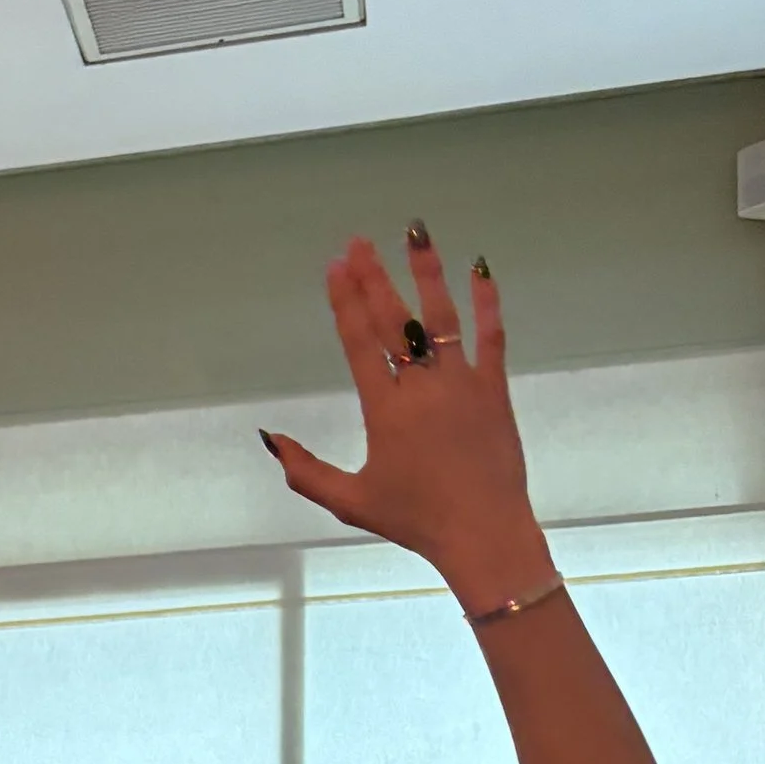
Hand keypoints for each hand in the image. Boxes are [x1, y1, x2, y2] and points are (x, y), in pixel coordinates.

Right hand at [260, 234, 559, 608]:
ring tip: (416, 232)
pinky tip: (480, 269)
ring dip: (427, 271)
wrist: (483, 532)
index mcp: (386, 410)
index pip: (360, 343)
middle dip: (374, 277)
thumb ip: (305, 470)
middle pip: (395, 320)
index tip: (335, 267)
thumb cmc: (414, 520)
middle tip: (360, 241)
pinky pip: (492, 337)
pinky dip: (487, 302)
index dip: (346, 301)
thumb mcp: (350, 501)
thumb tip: (269, 438)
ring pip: (443, 316)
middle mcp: (423, 387)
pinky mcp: (495, 390)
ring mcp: (463, 383)